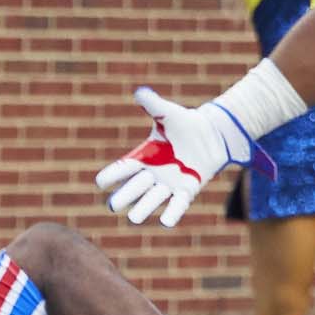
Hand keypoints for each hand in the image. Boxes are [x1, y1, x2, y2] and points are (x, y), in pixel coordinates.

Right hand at [94, 87, 253, 226]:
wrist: (213, 134)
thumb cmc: (186, 124)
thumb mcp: (168, 114)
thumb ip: (153, 105)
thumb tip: (140, 91)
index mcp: (144, 157)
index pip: (123, 168)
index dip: (112, 175)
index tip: (101, 182)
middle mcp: (152, 174)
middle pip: (133, 188)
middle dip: (123, 197)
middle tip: (113, 205)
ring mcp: (168, 184)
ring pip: (151, 200)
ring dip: (143, 209)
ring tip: (134, 218)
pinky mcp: (186, 190)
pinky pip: (177, 205)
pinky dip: (172, 213)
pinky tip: (167, 222)